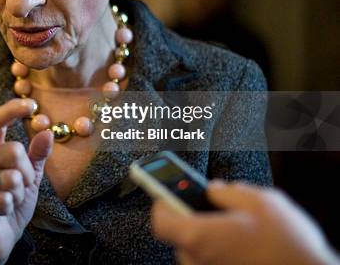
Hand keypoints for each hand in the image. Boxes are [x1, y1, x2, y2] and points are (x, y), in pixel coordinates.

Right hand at [0, 98, 52, 264]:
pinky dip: (8, 207)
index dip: (12, 110)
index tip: (32, 105)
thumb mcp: (30, 177)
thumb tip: (46, 131)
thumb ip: (36, 156)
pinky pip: (3, 198)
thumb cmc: (12, 203)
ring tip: (7, 201)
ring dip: (17, 194)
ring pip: (11, 177)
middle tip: (19, 188)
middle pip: (14, 151)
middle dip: (26, 174)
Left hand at [151, 181, 338, 264]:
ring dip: (211, 238)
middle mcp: (197, 259)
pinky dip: (221, 253)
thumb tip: (215, 190)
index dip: (161, 203)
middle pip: (180, 235)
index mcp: (199, 235)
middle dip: (194, 218)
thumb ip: (227, 191)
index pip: (160, 220)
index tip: (167, 192)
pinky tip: (245, 247)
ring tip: (239, 231)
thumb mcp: (258, 201)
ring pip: (198, 250)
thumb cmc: (287, 246)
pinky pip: (212, 262)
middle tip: (215, 208)